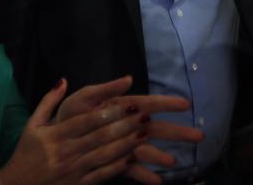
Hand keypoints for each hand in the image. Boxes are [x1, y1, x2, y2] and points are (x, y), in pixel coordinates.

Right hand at [0, 78, 151, 184]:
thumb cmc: (26, 153)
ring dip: (127, 144)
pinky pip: (102, 174)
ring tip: (145, 133)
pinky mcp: (79, 184)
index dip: (109, 112)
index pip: (87, 121)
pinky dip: (119, 166)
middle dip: (124, 125)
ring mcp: (73, 170)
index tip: (128, 103)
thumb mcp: (32, 125)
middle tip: (144, 115)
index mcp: (55, 135)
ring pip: (104, 155)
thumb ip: (48, 102)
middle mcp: (66, 152)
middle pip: (100, 137)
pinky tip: (134, 157)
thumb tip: (62, 80)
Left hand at [54, 76, 200, 183]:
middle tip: (199, 136)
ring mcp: (123, 144)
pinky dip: (144, 174)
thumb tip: (129, 78)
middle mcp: (126, 126)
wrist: (53, 140)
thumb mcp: (84, 98)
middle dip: (177, 132)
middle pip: (156, 128)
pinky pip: (132, 168)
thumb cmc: (69, 116)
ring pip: (147, 149)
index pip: (148, 104)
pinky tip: (156, 181)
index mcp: (121, 107)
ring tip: (173, 161)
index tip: (186, 104)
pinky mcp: (116, 160)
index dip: (166, 104)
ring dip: (160, 154)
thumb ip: (105, 88)